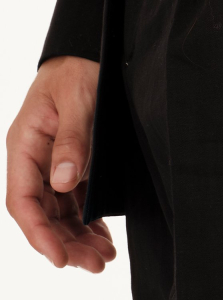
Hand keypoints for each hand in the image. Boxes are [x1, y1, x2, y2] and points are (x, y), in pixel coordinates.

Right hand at [6, 55, 115, 271]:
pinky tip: (103, 236)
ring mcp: (53, 163)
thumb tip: (65, 181)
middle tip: (95, 263)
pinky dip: (88, 218)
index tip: (59, 256)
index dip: (39, 232)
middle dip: (66, 243)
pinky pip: (76, 198)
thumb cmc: (78, 70)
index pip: (24, 200)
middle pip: (44, 213)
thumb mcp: (77, 98)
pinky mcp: (73, 161)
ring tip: (104, 257)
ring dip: (79, 236)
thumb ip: (72, 138)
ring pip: (61, 211)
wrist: (89, 53)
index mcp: (24, 146)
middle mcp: (35, 160)